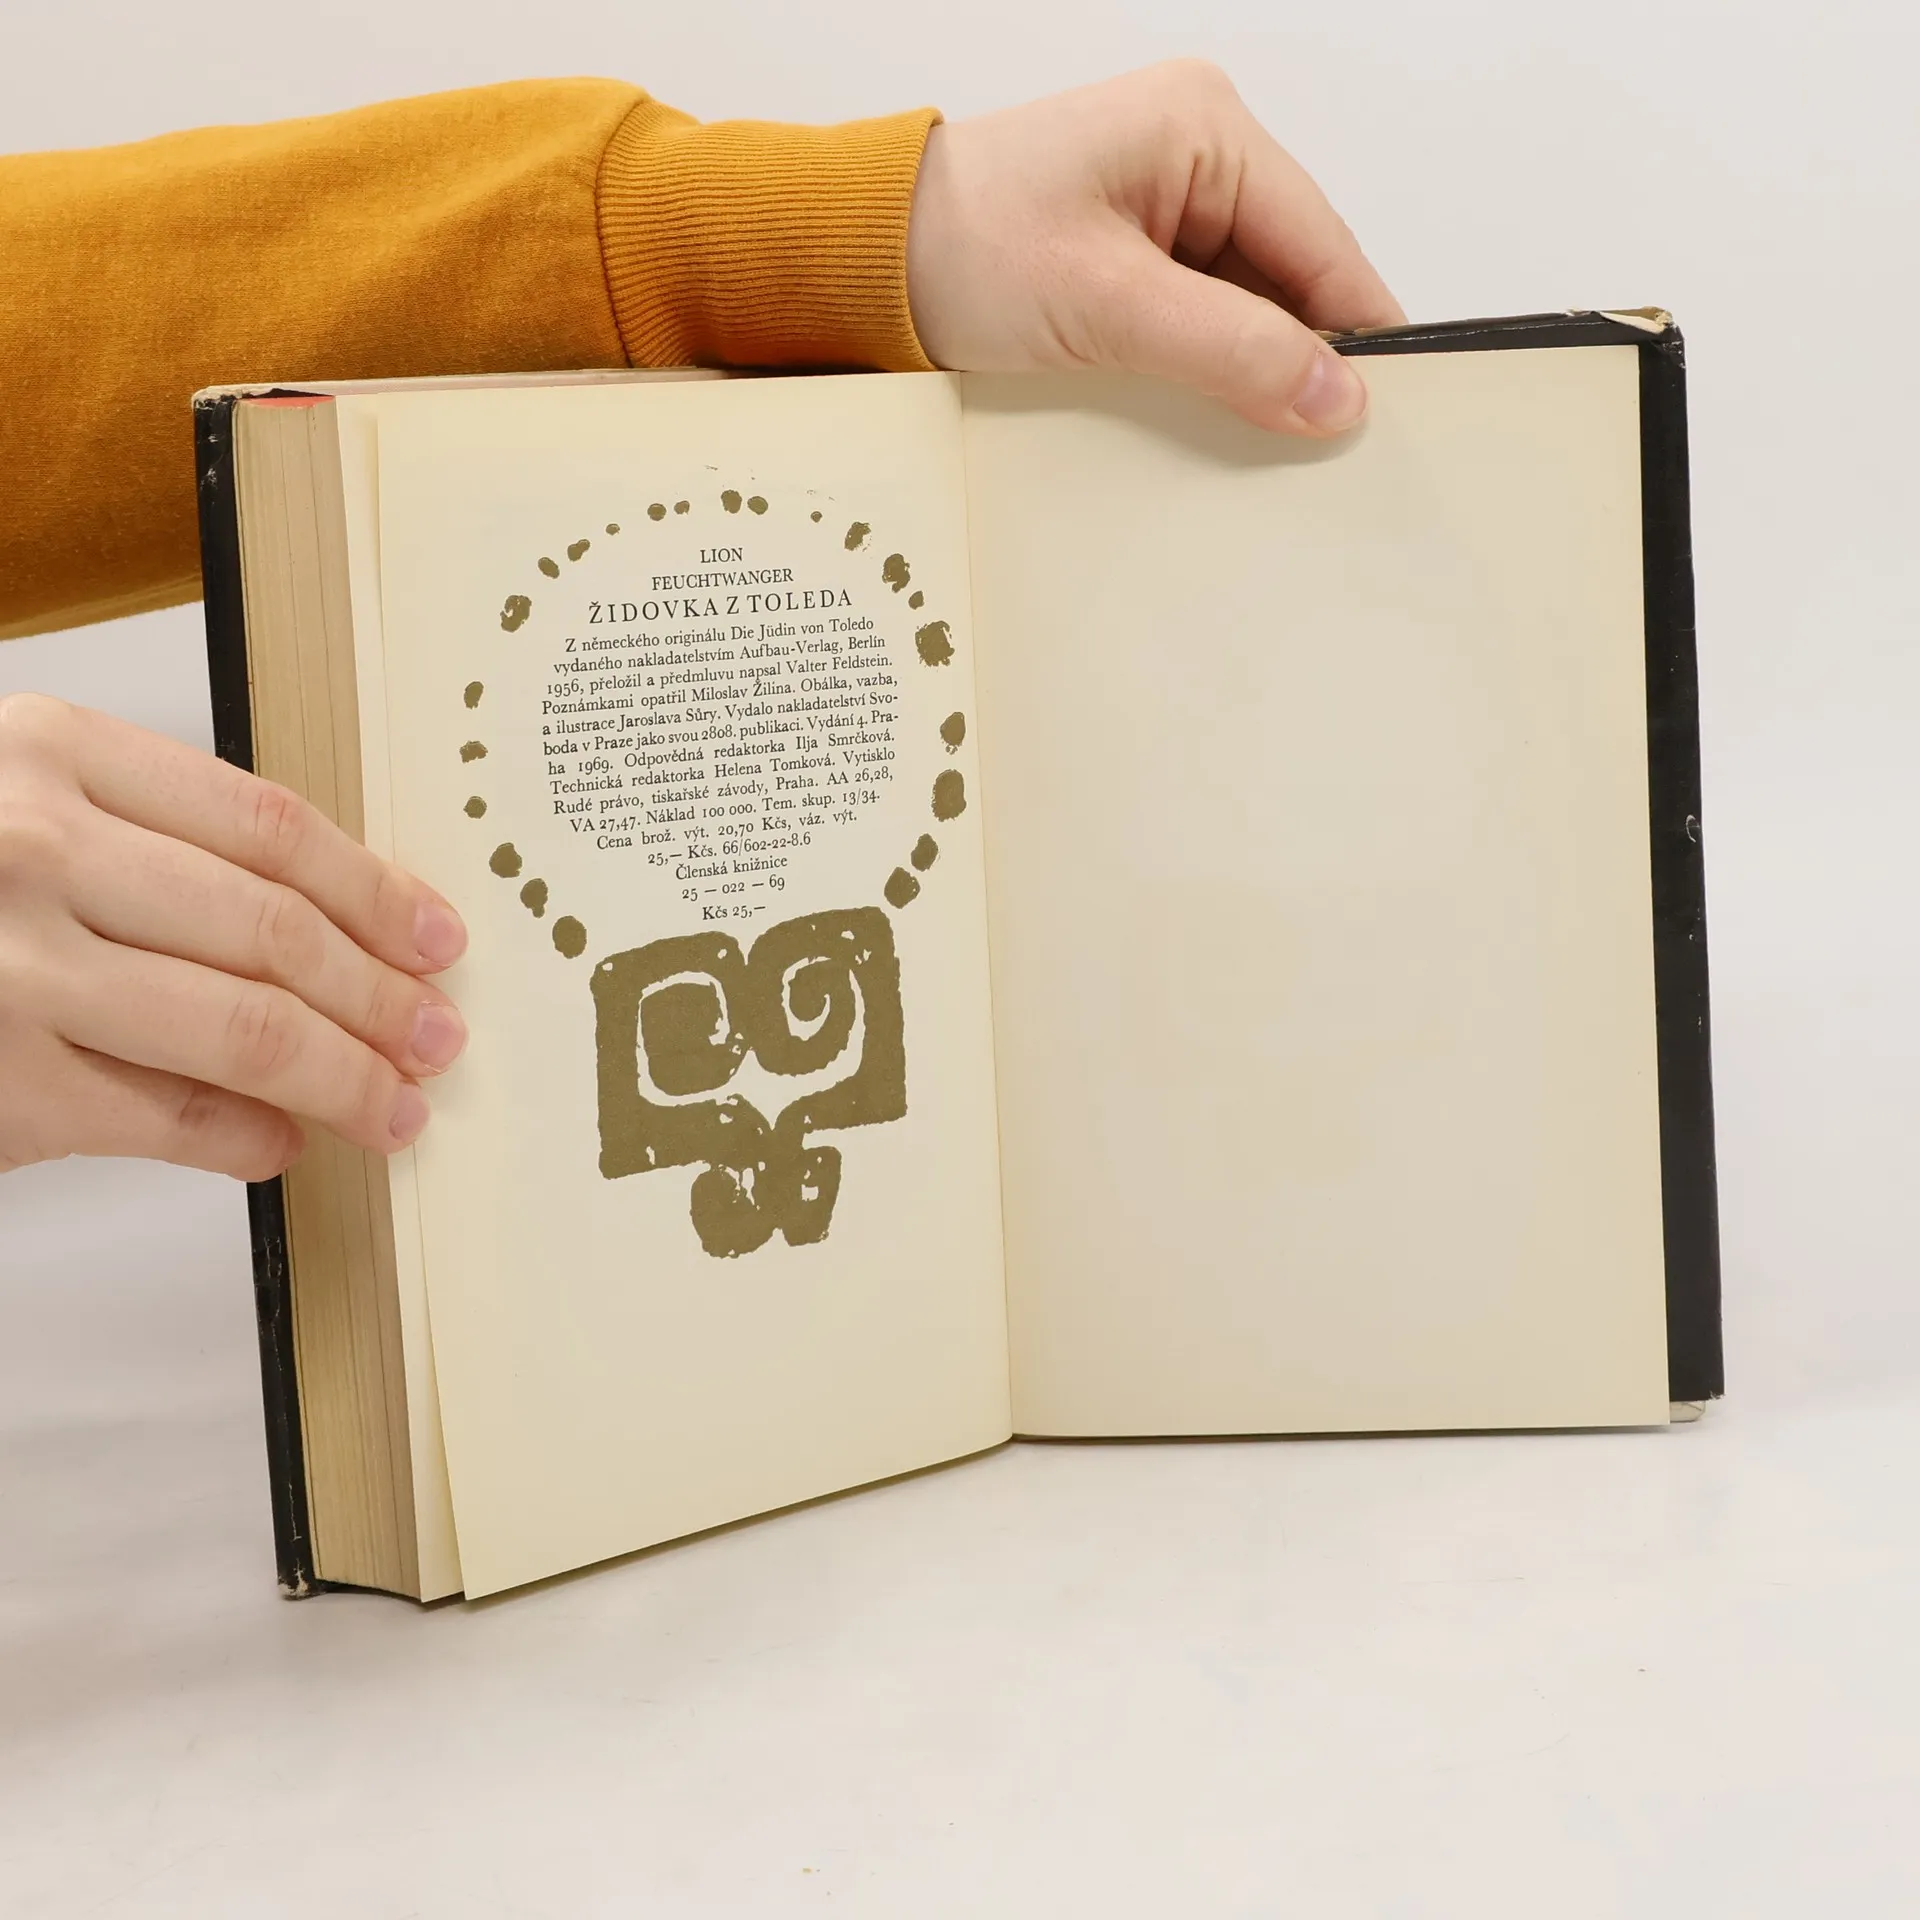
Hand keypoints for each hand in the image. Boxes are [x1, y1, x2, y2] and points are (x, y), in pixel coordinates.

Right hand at [0, 694, 467, 1180]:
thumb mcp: (11, 799)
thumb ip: (141, 836)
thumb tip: (322, 926)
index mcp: (48, 755)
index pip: (271, 829)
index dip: (377, 891)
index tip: (437, 938)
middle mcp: (31, 852)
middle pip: (274, 933)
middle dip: (381, 997)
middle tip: (439, 1036)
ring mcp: (10, 974)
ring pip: (244, 1029)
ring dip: (345, 1078)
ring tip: (397, 1105)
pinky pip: (167, 1119)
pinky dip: (246, 1140)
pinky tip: (284, 1146)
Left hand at [907, 60, 1404, 435]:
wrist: (859, 265)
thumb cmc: (959, 249)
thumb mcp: (1106, 306)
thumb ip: (1230, 351)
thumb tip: (1337, 397)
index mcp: (1204, 129)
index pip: (1321, 243)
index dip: (1356, 333)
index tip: (1384, 419)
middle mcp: (1196, 156)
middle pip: (1291, 280)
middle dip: (1300, 362)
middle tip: (1324, 456)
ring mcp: (1163, 209)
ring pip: (1247, 311)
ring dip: (1249, 377)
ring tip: (1262, 451)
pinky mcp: (1131, 261)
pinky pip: (1199, 325)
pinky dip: (1205, 376)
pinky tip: (1207, 425)